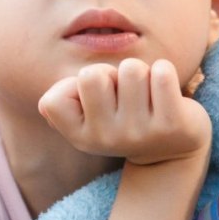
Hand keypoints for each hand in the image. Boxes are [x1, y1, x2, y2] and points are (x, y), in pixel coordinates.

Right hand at [39, 59, 210, 165]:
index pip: (53, 100)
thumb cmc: (122, 117)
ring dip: (140, 73)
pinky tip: (166, 92)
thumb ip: (60, 102)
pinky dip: (164, 71)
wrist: (171, 150)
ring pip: (130, 69)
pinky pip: (162, 72)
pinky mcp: (173, 124)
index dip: (74, 87)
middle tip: (123, 92)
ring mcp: (140, 133)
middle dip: (110, 74)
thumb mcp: (86, 116)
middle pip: (92, 74)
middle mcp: (106, 139)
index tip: (96, 98)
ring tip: (145, 94)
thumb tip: (45, 105)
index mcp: (81, 137)